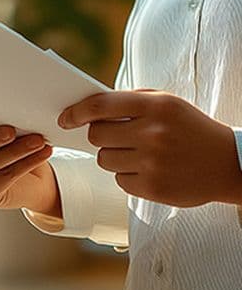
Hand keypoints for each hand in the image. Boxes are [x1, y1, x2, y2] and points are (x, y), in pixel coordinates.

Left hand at [59, 90, 241, 206]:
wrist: (229, 162)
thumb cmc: (189, 128)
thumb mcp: (167, 103)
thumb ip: (130, 101)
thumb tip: (88, 107)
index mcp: (155, 107)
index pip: (100, 106)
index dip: (76, 112)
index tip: (65, 118)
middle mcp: (153, 133)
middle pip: (96, 135)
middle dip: (100, 136)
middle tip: (115, 137)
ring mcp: (152, 162)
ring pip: (104, 159)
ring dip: (114, 157)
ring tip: (138, 153)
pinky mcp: (153, 187)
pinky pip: (119, 180)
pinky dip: (128, 175)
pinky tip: (148, 169)